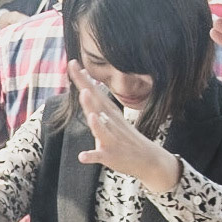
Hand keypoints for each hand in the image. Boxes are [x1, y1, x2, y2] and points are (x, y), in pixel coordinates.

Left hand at [68, 61, 180, 193]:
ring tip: (90, 113)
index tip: (72, 62)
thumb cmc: (126, 137)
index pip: (94, 92)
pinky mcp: (111, 156)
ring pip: (101, 130)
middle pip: (96, 105)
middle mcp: (110, 123)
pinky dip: (91, 156)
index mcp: (109, 113)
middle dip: (86, 90)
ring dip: (95, 122)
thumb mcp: (113, 116)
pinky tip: (82, 156)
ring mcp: (111, 139)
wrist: (149, 159)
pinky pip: (100, 156)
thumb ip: (97, 102)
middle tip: (77, 74)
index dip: (83, 79)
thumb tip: (85, 85)